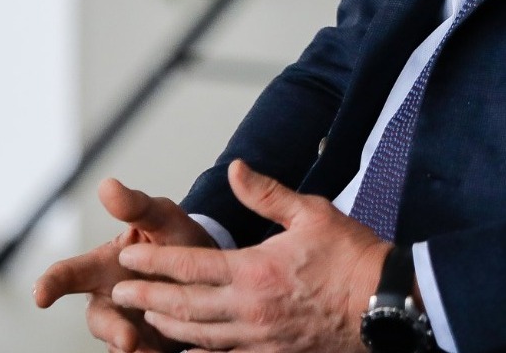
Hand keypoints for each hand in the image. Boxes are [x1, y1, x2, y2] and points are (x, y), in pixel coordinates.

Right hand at [35, 177, 216, 351]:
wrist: (212, 268)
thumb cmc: (175, 238)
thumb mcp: (162, 218)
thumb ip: (136, 207)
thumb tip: (107, 185)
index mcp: (102, 268)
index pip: (68, 275)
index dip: (50, 285)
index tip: (40, 295)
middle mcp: (109, 301)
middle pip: (98, 320)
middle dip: (111, 330)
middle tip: (127, 339)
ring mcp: (129, 326)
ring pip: (121, 345)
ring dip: (134, 348)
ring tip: (148, 348)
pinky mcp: (151, 346)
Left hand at [113, 159, 390, 352]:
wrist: (386, 302)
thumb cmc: (352, 256)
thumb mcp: (311, 212)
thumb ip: (267, 194)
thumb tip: (236, 170)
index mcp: (255, 270)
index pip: (190, 265)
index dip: (155, 261)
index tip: (128, 256)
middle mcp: (250, 308)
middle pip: (184, 307)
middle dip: (148, 299)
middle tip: (120, 294)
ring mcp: (260, 337)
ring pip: (199, 338)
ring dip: (168, 327)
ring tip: (146, 318)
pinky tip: (186, 349)